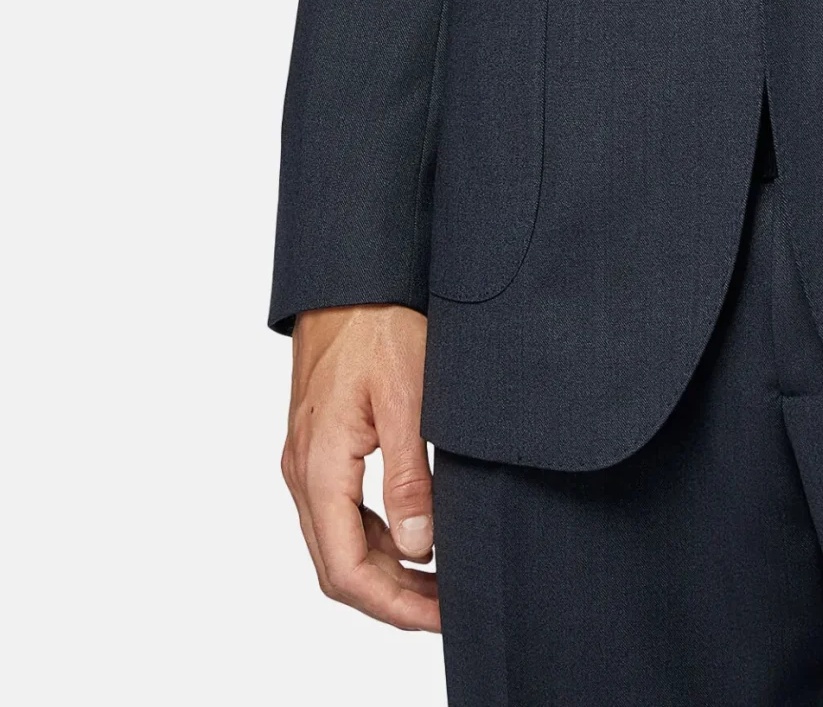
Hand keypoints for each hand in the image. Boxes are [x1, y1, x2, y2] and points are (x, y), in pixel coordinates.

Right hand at [283, 304, 440, 632]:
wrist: (350, 276)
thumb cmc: (378, 322)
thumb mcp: (409, 398)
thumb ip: (410, 478)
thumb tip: (419, 548)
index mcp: (320, 466)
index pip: (346, 570)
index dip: (394, 605)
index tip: (441, 617)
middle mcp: (303, 472)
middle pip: (338, 567)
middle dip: (392, 599)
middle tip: (448, 609)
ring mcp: (308, 460)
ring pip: (337, 544)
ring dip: (385, 573)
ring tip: (438, 585)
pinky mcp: (320, 447)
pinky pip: (340, 514)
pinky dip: (374, 540)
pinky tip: (413, 540)